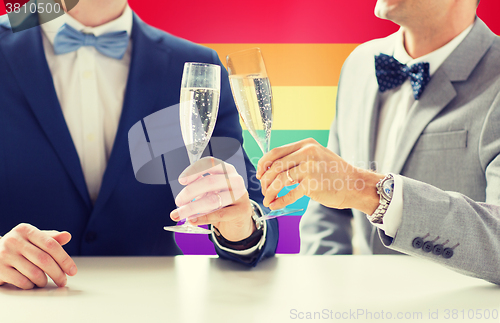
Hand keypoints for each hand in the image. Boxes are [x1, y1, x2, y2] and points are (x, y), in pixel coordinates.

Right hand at [0, 223, 76, 289]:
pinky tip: (33, 283)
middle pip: (44, 260)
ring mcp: (5, 255)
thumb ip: (51, 238)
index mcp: (26, 230)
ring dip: (44, 280)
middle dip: (57, 273)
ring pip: (34, 273)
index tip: (72, 271)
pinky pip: (22, 282)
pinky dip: (31, 285)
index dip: (64, 259)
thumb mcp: (34, 238)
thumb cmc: (19, 245)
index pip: (51, 244)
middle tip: (63, 281)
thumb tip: (67, 236)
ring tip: (46, 281)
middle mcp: (14, 240)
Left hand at [170, 157, 255, 241]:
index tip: (181, 180)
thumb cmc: (221, 201)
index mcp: (226, 169)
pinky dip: (203, 218)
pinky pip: (220, 214)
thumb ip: (197, 189)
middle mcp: (235, 179)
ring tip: (180, 214)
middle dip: (190, 191)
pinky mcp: (242, 210)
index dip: (194, 170)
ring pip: (213, 200)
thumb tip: (180, 199)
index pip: (210, 163)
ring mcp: (241, 194)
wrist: (238, 219)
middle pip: (210, 181)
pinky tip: (193, 220)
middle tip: (178, 201)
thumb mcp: (209, 191)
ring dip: (192, 207)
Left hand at [256, 138, 382, 213]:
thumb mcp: (316, 156)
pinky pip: (290, 194)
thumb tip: (272, 168)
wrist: (355, 184)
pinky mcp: (313, 184)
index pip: (275, 152)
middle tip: (263, 190)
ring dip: (270, 192)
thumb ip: (297, 158)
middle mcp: (307, 153)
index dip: (263, 164)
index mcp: (306, 144)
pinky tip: (275, 205)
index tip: (259, 174)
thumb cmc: (333, 173)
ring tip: (267, 199)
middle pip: (275, 166)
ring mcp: (310, 168)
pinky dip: (280, 201)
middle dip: (265, 180)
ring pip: (280, 180)